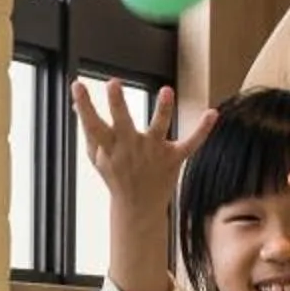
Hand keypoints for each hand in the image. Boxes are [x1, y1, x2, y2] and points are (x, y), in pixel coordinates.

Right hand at [73, 79, 214, 218]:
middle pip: (122, 122)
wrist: (138, 207)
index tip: (77, 84)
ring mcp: (153, 152)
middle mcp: (130, 147)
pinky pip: (190, 143)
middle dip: (117, 103)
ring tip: (166, 90)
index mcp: (109, 146)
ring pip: (158, 128)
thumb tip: (76, 103)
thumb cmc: (116, 175)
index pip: (92, 124)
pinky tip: (213, 113)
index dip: (84, 105)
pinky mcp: (173, 158)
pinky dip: (202, 130)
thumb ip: (88, 129)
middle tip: (113, 83)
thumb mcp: (96, 155)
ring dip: (162, 109)